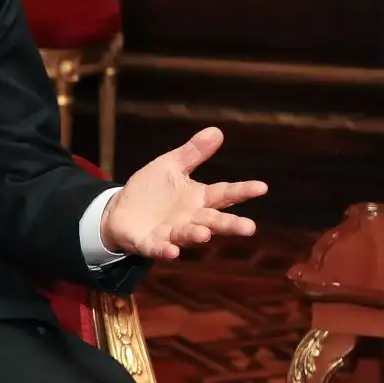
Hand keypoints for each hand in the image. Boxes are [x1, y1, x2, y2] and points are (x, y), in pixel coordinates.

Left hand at [100, 127, 268, 259]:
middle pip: (214, 221)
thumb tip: (217, 130)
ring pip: (189, 235)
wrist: (121, 211)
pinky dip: (166, 250)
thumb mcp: (170, 166)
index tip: (262, 187)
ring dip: (197, 235)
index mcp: (198, 198)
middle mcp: (191, 218)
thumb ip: (193, 153)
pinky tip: (172, 251)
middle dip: (231, 225)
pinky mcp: (151, 243)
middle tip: (250, 227)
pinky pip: (159, 248)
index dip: (243, 190)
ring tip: (205, 234)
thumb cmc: (152, 189)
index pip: (224, 193)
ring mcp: (172, 233)